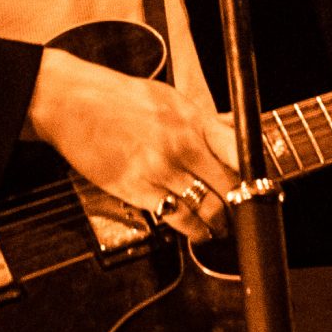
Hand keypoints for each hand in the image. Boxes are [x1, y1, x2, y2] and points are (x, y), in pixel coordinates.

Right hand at [27, 46, 237, 237]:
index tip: (260, 185)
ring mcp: (160, 170)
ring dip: (220, 223)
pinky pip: (176, 218)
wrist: (71, 103)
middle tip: (243, 213)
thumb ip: (202, 121)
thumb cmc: (119, 98)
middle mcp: (182, 145)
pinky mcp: (136, 190)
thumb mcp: (170, 98)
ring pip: (207, 208)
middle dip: (241, 204)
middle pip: (229, 186)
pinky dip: (193, 230)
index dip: (256, 173)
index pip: (240, 151)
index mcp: (193, 119)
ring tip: (223, 228)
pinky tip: (198, 232)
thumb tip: (232, 134)